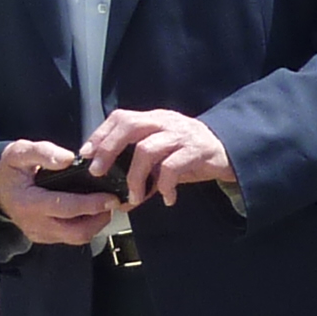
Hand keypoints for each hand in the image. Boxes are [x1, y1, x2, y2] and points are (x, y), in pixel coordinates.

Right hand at [0, 140, 120, 248]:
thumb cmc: (10, 169)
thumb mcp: (20, 152)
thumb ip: (44, 152)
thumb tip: (68, 159)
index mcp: (29, 203)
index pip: (66, 208)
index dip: (91, 204)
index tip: (110, 197)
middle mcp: (35, 224)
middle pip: (76, 232)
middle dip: (99, 219)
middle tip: (112, 202)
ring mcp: (40, 234)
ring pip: (76, 238)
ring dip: (95, 224)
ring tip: (104, 205)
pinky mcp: (45, 238)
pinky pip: (70, 238)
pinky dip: (85, 226)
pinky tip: (91, 211)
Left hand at [78, 107, 233, 209]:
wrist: (231, 151)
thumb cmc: (191, 155)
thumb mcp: (164, 156)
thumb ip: (141, 170)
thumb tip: (118, 198)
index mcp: (154, 119)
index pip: (121, 117)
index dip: (100, 134)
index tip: (86, 155)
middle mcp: (165, 122)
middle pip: (129, 126)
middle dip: (108, 149)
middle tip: (98, 173)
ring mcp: (181, 135)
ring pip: (147, 149)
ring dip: (135, 177)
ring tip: (135, 197)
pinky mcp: (197, 150)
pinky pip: (172, 167)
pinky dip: (164, 186)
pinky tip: (166, 198)